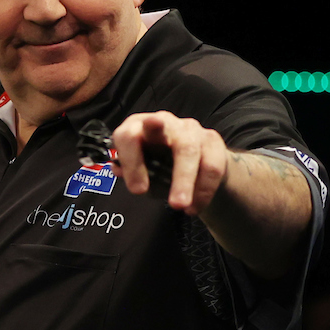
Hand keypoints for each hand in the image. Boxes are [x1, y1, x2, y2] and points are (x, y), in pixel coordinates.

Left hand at [110, 111, 228, 214]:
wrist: (191, 162)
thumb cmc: (159, 166)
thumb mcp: (142, 172)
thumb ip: (131, 172)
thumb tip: (117, 170)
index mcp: (137, 128)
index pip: (128, 135)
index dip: (131, 161)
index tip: (138, 190)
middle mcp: (163, 121)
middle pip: (163, 136)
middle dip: (161, 166)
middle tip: (173, 202)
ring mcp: (190, 128)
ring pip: (189, 150)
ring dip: (186, 182)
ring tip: (182, 207)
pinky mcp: (212, 139)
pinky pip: (211, 165)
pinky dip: (203, 191)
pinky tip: (194, 207)